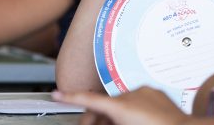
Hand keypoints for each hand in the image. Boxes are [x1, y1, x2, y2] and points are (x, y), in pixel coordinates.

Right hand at [52, 87, 185, 124]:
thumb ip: (106, 122)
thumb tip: (100, 119)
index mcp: (121, 106)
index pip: (90, 100)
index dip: (71, 97)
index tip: (57, 94)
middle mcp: (133, 94)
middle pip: (104, 105)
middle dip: (96, 119)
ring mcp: (145, 92)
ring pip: (121, 103)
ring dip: (113, 117)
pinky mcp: (156, 93)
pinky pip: (136, 100)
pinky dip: (129, 111)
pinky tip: (133, 122)